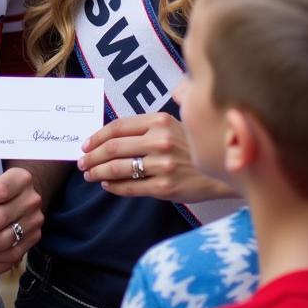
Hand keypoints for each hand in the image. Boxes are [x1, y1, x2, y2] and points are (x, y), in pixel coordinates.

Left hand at [79, 113, 230, 200]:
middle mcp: (159, 140)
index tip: (85, 144)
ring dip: (99, 172)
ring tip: (89, 175)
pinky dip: (114, 186)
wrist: (226, 169)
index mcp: (160, 120)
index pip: (118, 126)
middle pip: (114, 147)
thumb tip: (116, 130)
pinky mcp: (165, 187)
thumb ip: (150, 123)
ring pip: (119, 168)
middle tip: (81, 162)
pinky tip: (107, 185)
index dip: (97, 136)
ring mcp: (162, 165)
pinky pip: (131, 187)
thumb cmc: (196, 145)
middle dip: (92, 156)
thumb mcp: (177, 122)